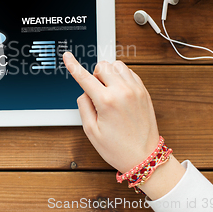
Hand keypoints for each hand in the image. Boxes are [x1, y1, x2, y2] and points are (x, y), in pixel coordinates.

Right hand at [63, 53, 184, 199]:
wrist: (145, 157)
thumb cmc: (118, 148)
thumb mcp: (91, 131)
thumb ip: (83, 106)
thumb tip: (85, 91)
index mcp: (107, 101)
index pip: (84, 77)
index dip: (73, 65)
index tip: (67, 55)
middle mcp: (122, 92)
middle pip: (102, 66)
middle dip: (95, 75)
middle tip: (96, 93)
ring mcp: (136, 90)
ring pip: (117, 65)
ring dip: (109, 74)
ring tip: (109, 91)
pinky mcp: (144, 91)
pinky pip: (129, 72)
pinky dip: (121, 77)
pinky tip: (119, 91)